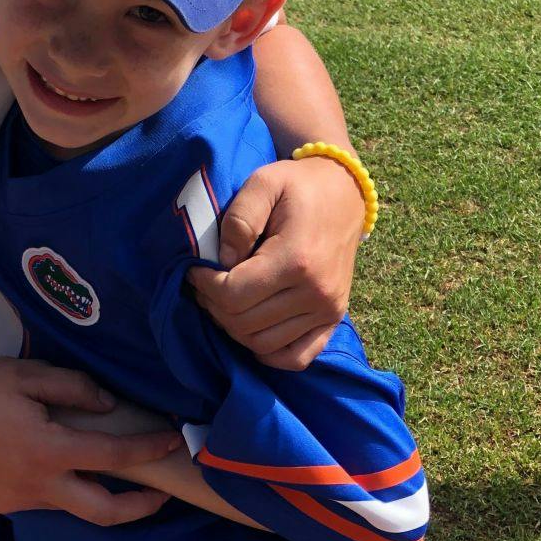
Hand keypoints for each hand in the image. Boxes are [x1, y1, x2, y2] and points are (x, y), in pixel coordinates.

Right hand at [0, 358, 181, 524]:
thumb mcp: (25, 374)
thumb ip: (72, 388)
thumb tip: (109, 408)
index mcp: (47, 450)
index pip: (112, 457)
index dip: (147, 450)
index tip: (172, 441)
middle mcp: (39, 485)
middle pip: (104, 512)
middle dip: (141, 508)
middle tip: (164, 493)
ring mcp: (21, 500)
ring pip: (74, 506)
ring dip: (101, 495)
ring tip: (117, 473)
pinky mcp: (5, 504)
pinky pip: (48, 500)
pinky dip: (67, 487)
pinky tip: (65, 465)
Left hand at [187, 154, 363, 370]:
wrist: (345, 194)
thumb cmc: (299, 186)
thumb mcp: (264, 183)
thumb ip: (238, 219)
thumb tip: (222, 261)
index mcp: (296, 259)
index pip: (233, 295)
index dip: (204, 285)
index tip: (195, 269)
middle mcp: (316, 293)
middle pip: (244, 323)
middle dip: (214, 305)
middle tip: (205, 283)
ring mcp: (328, 310)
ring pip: (263, 343)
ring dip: (233, 327)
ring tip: (224, 299)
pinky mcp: (334, 319)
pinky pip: (296, 357)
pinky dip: (269, 352)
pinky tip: (252, 329)